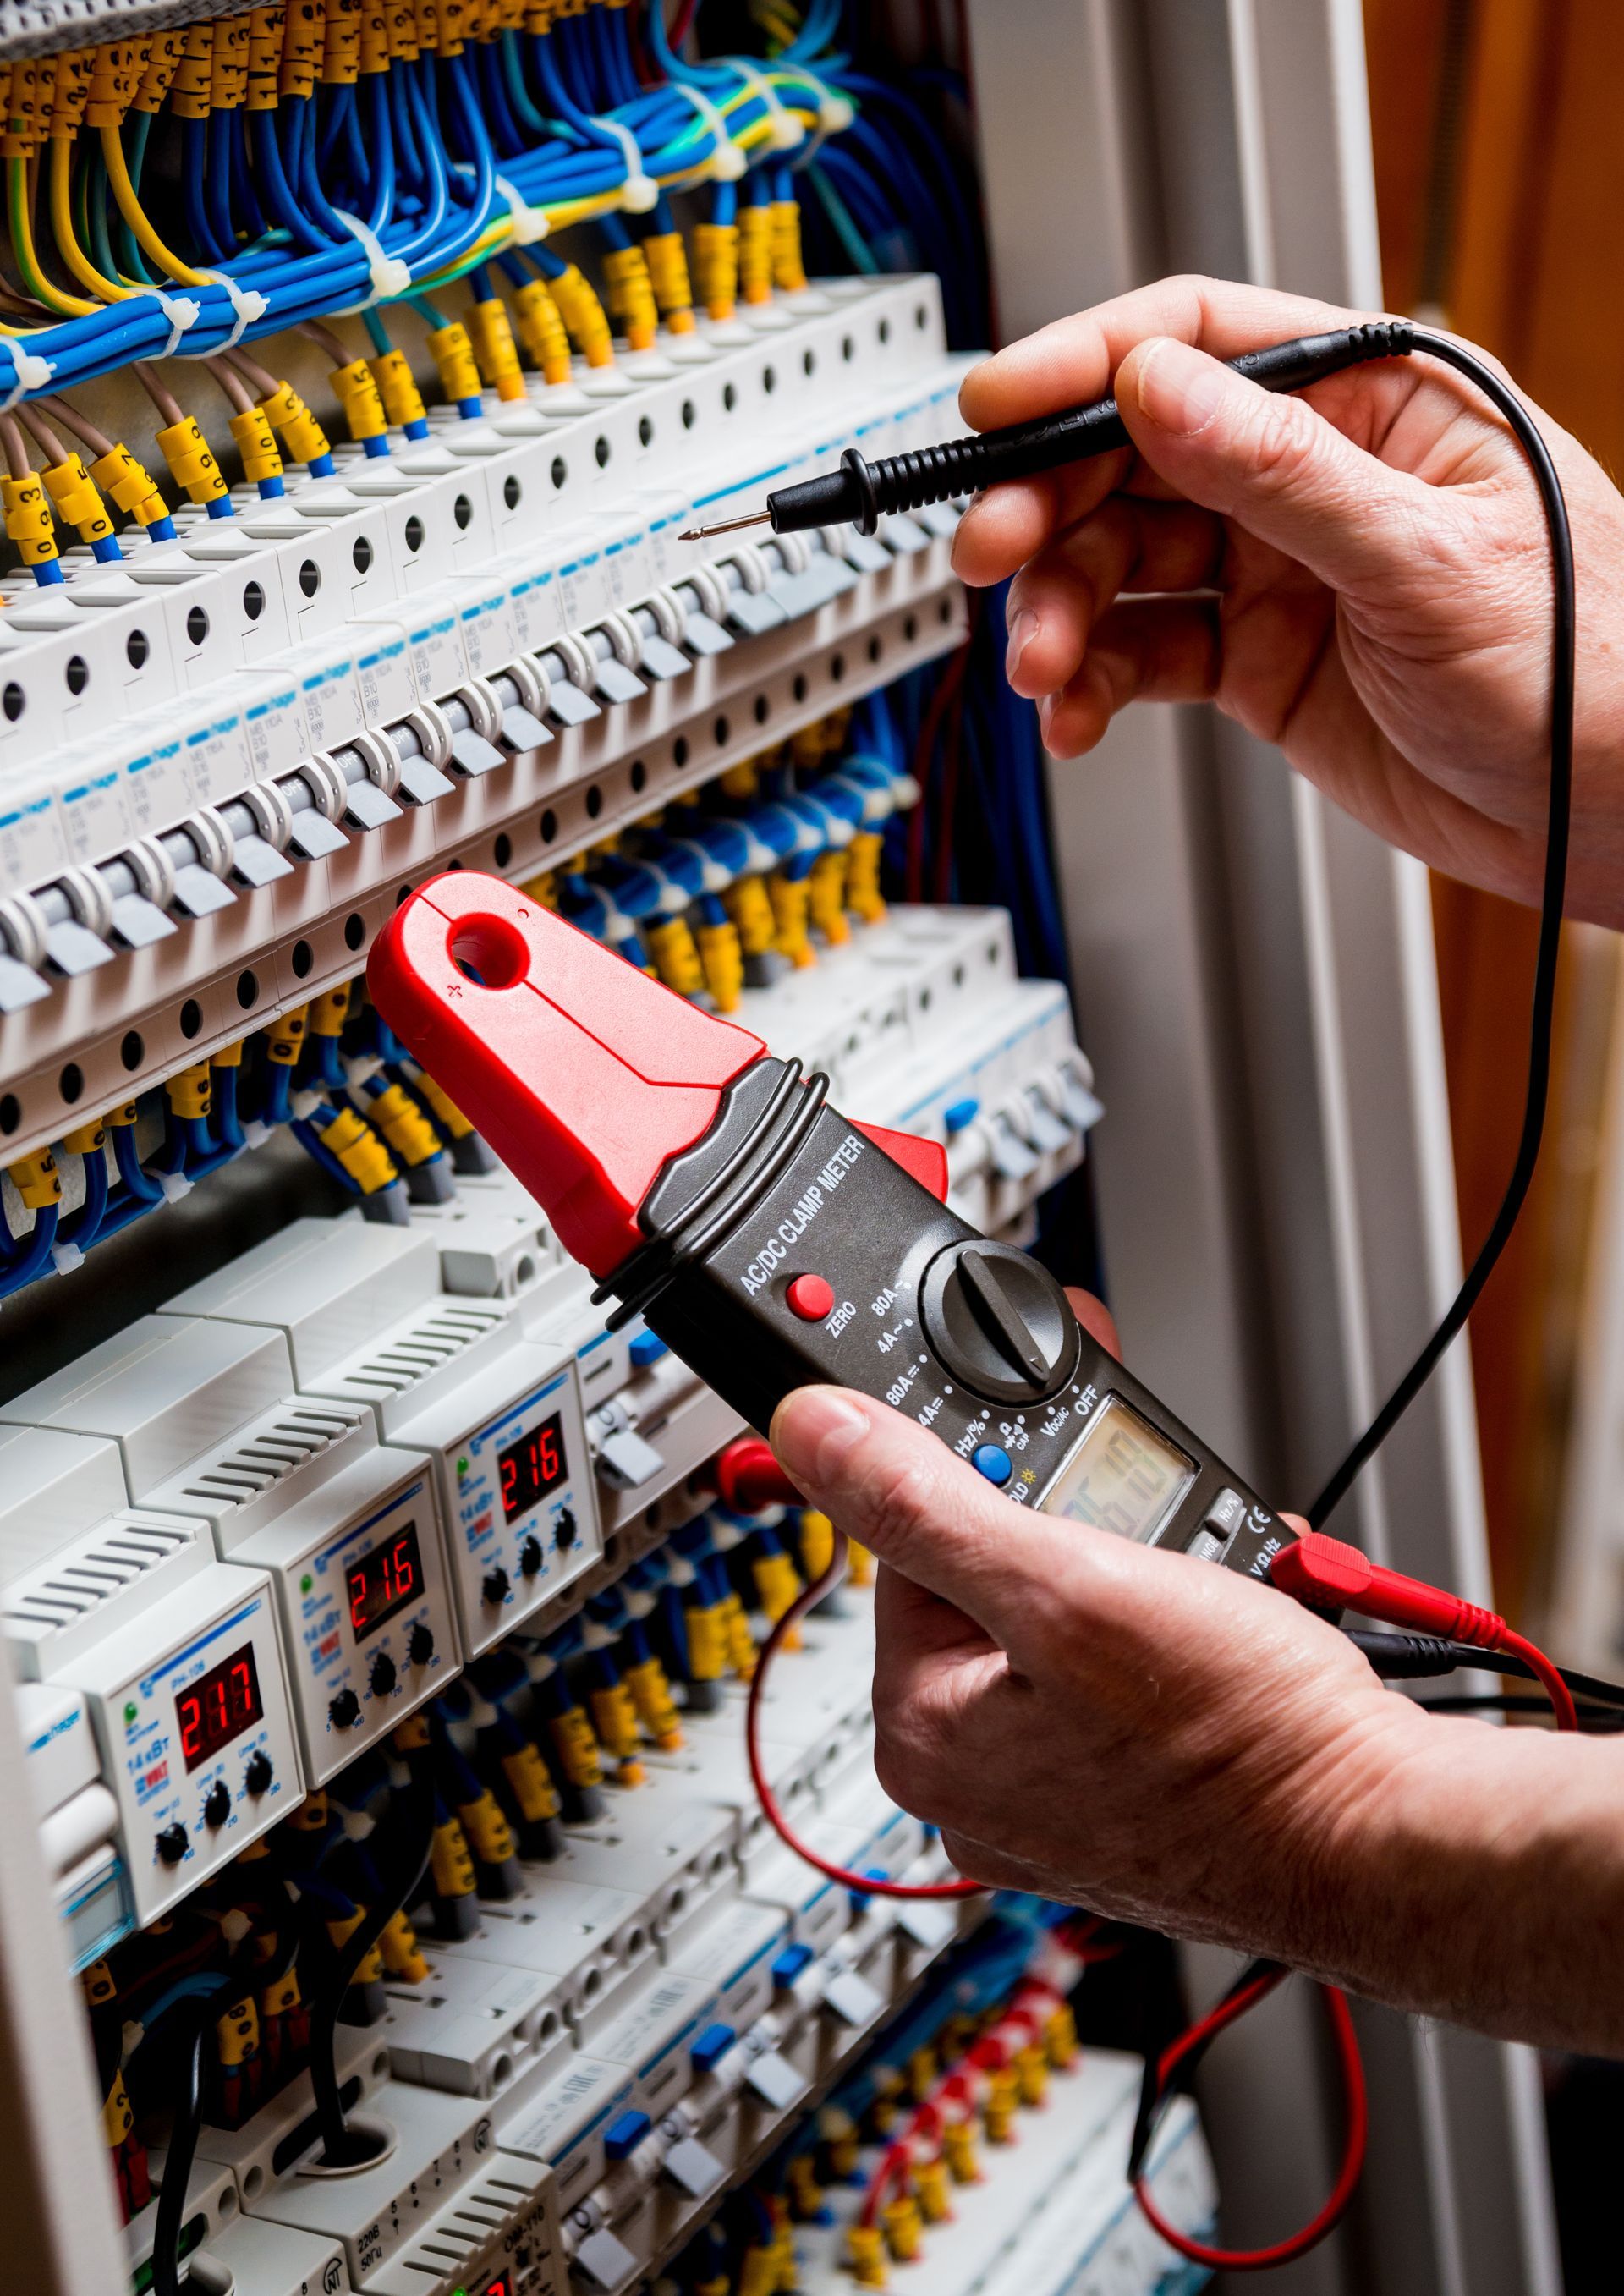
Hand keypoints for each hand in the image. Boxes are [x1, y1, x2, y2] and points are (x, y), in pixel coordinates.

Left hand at [769, 1289, 1417, 1957]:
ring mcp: (1052, 1797)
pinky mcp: (1127, 1801)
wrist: (1386, 1845)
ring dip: (1148, 1565)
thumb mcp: (1070, 1582)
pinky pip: (1129, 1676)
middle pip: (998, 1579)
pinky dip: (1182, 1625)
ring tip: (1215, 1567)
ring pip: (1076, 1619)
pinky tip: (1233, 1611)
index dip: (993, 1474)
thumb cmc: (1243, 1741)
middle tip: (1162, 1517)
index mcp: (921, 1731)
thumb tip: (813, 1430)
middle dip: (1089, 1526)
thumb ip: (925, 1501)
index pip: (911, 1545)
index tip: (1053, 1430)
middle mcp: (970, 1779)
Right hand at [952, 276, 1623, 925]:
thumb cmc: (1584, 665)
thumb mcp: (1425, 557)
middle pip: (1134, 457)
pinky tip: (1076, 712)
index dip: (1087, 366)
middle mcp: (1312, 473)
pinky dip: (1094, 683)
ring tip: (1041, 669)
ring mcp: (1278, 568)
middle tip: (992, 555)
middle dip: (1050, 509)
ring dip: (1062, 613)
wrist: (1604, 812)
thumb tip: (1158, 387)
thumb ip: (1281, 471)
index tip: (999, 403)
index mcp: (1374, 400)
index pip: (1202, 343)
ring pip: (1124, 562)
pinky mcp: (1258, 659)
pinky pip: (1145, 652)